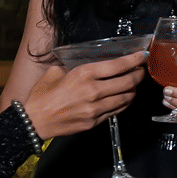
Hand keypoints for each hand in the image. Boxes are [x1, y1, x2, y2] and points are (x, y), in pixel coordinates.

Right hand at [22, 50, 145, 139]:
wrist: (34, 121)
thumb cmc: (42, 96)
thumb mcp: (55, 72)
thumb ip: (72, 66)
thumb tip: (84, 63)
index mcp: (83, 74)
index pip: (118, 65)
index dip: (134, 60)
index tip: (142, 56)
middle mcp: (93, 91)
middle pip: (128, 82)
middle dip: (139, 75)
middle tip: (142, 70)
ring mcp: (95, 108)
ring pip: (126, 98)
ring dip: (133, 90)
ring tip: (134, 85)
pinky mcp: (95, 122)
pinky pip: (116, 111)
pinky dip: (123, 103)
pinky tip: (123, 98)